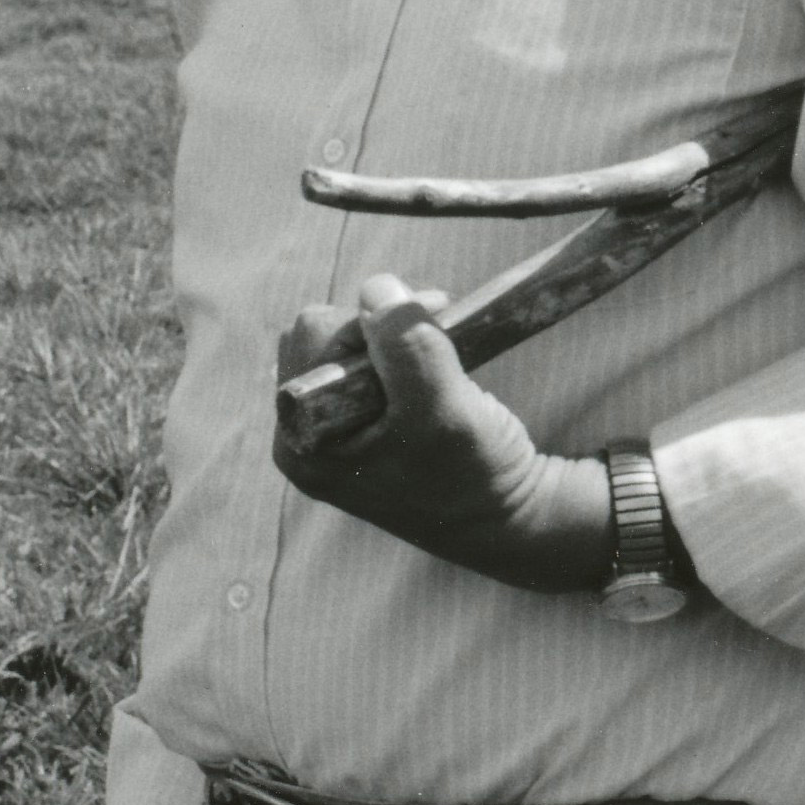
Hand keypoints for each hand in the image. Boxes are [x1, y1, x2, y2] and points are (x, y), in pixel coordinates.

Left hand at [273, 273, 613, 593]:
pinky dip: (399, 352)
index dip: (374, 325)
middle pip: (321, 334)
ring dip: (393, 338)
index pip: (314, 338)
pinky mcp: (354, 421)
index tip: (430, 328)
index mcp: (300, 442)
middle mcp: (301, 435)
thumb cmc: (474, 476)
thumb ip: (407, 349)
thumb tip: (376, 288)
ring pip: (342, 340)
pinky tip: (431, 372)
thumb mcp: (443, 411)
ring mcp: (326, 429)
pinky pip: (360, 358)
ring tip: (435, 361)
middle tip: (436, 332)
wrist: (504, 517)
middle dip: (381, 328)